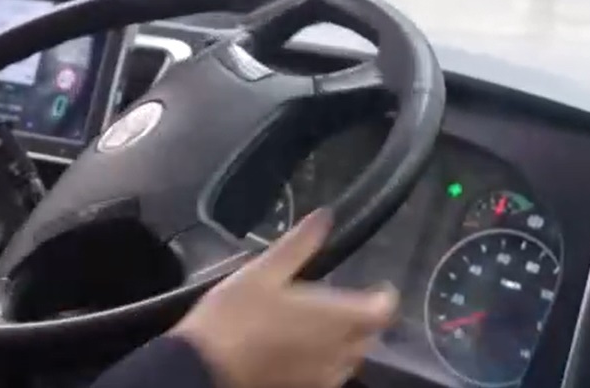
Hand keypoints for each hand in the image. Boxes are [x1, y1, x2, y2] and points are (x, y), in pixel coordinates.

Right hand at [171, 210, 397, 387]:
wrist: (204, 364)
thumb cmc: (235, 313)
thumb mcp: (264, 269)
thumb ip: (300, 243)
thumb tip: (326, 216)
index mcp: (334, 317)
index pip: (382, 311)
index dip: (385, 296)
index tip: (376, 285)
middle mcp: (338, 349)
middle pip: (371, 336)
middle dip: (367, 318)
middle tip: (350, 299)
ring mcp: (323, 374)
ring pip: (354, 357)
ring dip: (351, 340)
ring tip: (330, 323)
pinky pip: (334, 374)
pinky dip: (332, 359)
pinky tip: (310, 348)